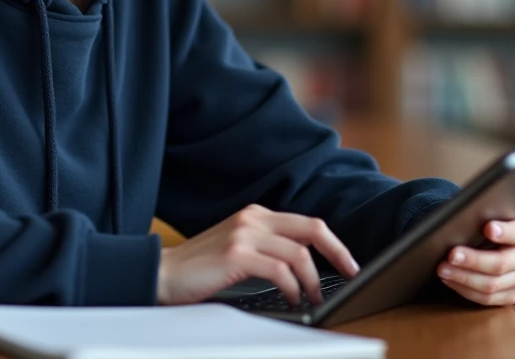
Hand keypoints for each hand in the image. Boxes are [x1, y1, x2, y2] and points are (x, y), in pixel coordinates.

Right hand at [156, 204, 360, 305]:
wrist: (163, 273)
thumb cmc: (201, 268)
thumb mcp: (239, 247)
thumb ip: (267, 247)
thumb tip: (306, 266)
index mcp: (256, 214)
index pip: (307, 223)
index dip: (333, 243)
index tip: (349, 262)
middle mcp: (253, 218)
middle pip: (311, 229)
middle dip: (337, 252)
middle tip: (352, 273)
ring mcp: (244, 233)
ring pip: (298, 253)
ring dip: (312, 280)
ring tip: (314, 298)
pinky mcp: (236, 254)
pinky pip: (280, 270)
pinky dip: (292, 287)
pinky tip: (292, 298)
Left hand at [437, 218, 514, 305]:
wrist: (491, 241)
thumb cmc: (484, 225)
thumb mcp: (488, 216)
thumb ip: (482, 217)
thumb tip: (461, 222)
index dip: (504, 232)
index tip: (487, 228)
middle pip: (502, 263)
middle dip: (473, 260)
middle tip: (451, 255)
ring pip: (493, 284)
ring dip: (464, 277)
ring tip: (443, 269)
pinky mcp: (512, 295)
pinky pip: (487, 299)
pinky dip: (465, 289)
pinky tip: (450, 280)